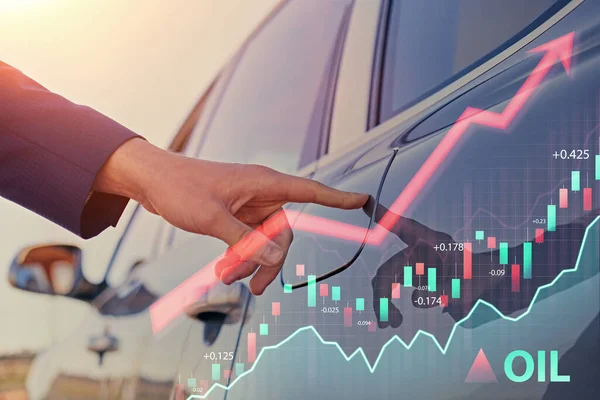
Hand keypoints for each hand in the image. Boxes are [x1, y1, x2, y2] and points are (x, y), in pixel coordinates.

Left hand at [94, 138, 367, 293]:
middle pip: (284, 232)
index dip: (337, 198)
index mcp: (263, 183)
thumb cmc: (181, 189)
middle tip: (253, 285)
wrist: (153, 181)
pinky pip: (250, 240)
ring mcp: (249, 205)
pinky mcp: (237, 214)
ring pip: (266, 241)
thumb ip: (245, 240)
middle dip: (270, 259)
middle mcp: (261, 194)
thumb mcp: (212, 217)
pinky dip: (243, 256)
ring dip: (252, 262)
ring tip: (227, 277)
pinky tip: (228, 269)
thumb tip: (276, 259)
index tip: (362, 199)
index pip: (310, 191)